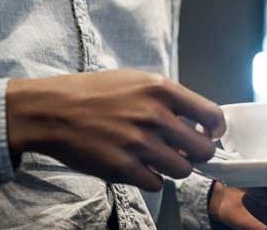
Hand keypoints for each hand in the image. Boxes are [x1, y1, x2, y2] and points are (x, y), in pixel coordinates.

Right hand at [5, 69, 224, 190]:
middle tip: (184, 152)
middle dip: (197, 154)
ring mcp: (140, 143)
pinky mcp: (123, 167)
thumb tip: (197, 122)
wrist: (50, 111)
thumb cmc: (94, 93)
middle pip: (203, 150)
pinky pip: (157, 184)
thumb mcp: (137, 81)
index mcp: (162, 90)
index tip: (210, 135)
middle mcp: (155, 116)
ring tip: (159, 160)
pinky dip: (152, 180)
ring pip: (183, 171)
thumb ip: (168, 99)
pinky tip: (140, 169)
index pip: (212, 115)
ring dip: (175, 168)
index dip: (215, 130)